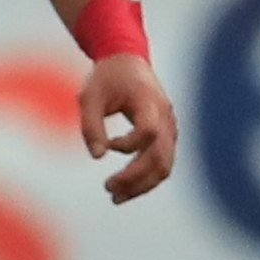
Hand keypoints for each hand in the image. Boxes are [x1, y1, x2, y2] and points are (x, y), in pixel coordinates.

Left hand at [80, 51, 175, 203]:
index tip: (108, 144)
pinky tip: (125, 187)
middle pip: (160, 157)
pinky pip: (162, 162)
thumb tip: (97, 156)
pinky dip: (146, 178)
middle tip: (108, 189)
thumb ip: (91, 125)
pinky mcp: (166, 136)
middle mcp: (165, 117)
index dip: (129, 144)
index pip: (148, 131)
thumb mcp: (89, 96)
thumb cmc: (106, 78)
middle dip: (135, 178)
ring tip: (115, 197)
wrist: (127, 62)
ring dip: (142, 184)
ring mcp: (169, 128)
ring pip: (165, 165)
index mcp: (149, 102)